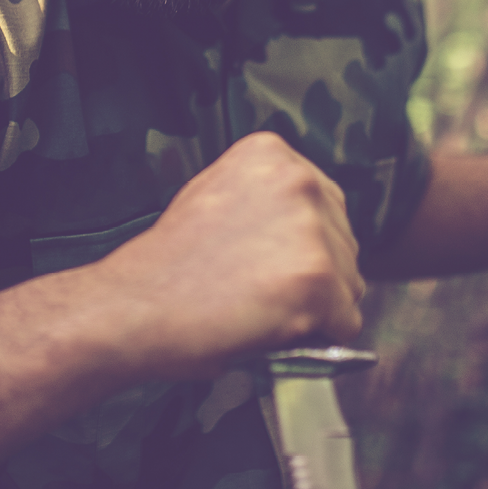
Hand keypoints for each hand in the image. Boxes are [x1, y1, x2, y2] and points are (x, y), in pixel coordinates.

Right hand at [90, 131, 363, 378]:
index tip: (266, 256)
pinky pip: (346, 320)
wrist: (138, 302)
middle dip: (315, 271)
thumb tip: (314, 224)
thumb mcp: (215, 191)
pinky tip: (273, 326)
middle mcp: (297, 179)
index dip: (301, 240)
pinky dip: (319, 335)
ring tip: (262, 306)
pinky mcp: (316, 279)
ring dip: (317, 305)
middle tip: (261, 287)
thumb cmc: (171, 258)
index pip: (325, 202)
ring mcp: (309, 228)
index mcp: (272, 153)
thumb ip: (265, 195)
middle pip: (344, 241)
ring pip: (349, 282)